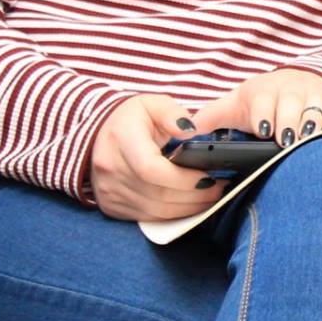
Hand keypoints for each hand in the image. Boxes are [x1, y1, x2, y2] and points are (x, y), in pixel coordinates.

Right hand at [89, 93, 220, 222]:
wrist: (100, 134)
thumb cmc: (132, 117)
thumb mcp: (153, 103)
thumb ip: (172, 113)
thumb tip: (191, 131)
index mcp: (121, 140)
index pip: (150, 169)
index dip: (183, 178)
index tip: (209, 176)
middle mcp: (110, 170)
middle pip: (156, 193)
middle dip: (193, 195)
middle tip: (221, 188)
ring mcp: (108, 191)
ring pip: (153, 211)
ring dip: (187, 208)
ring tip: (212, 196)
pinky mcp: (111, 206)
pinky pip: (146, 218)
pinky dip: (172, 215)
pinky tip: (192, 204)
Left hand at [193, 68, 321, 149]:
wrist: (295, 79)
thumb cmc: (261, 100)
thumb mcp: (234, 104)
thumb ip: (210, 117)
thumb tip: (181, 133)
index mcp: (264, 93)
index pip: (264, 104)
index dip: (264, 116)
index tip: (264, 130)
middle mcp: (292, 91)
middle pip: (292, 108)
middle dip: (289, 124)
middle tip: (285, 142)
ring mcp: (316, 96)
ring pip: (317, 110)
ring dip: (313, 124)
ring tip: (308, 139)